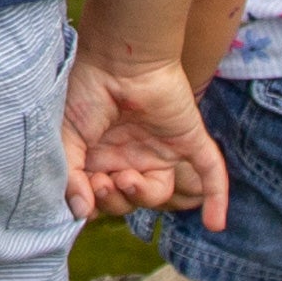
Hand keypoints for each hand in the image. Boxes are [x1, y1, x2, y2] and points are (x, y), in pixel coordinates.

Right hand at [63, 48, 226, 232]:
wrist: (118, 56)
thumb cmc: (85, 89)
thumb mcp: (65, 136)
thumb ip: (70, 176)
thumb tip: (81, 213)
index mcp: (99, 157)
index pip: (101, 197)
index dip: (94, 203)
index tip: (85, 188)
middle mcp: (130, 156)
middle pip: (127, 200)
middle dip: (114, 200)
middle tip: (105, 181)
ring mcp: (159, 149)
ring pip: (159, 193)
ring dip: (143, 196)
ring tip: (128, 179)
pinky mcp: (187, 140)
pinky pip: (208, 173)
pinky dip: (215, 199)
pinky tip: (216, 224)